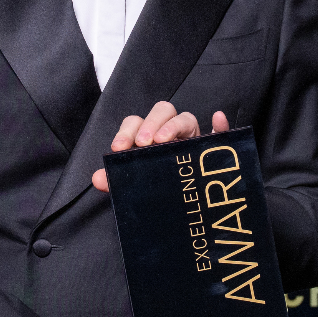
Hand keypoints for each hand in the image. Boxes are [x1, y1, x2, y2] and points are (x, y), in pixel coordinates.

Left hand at [92, 102, 230, 191]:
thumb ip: (118, 180)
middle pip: (162, 111)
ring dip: (174, 124)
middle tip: (144, 143)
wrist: (188, 205)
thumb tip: (97, 178)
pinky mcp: (213, 149)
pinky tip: (218, 120)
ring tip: (164, 140)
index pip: (136, 123)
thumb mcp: (137, 184)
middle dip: (151, 123)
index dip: (127, 131)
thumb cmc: (160, 186)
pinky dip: (220, 125)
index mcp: (150, 138)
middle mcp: (171, 133)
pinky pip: (220, 133)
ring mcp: (193, 139)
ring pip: (186, 117)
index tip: (119, 148)